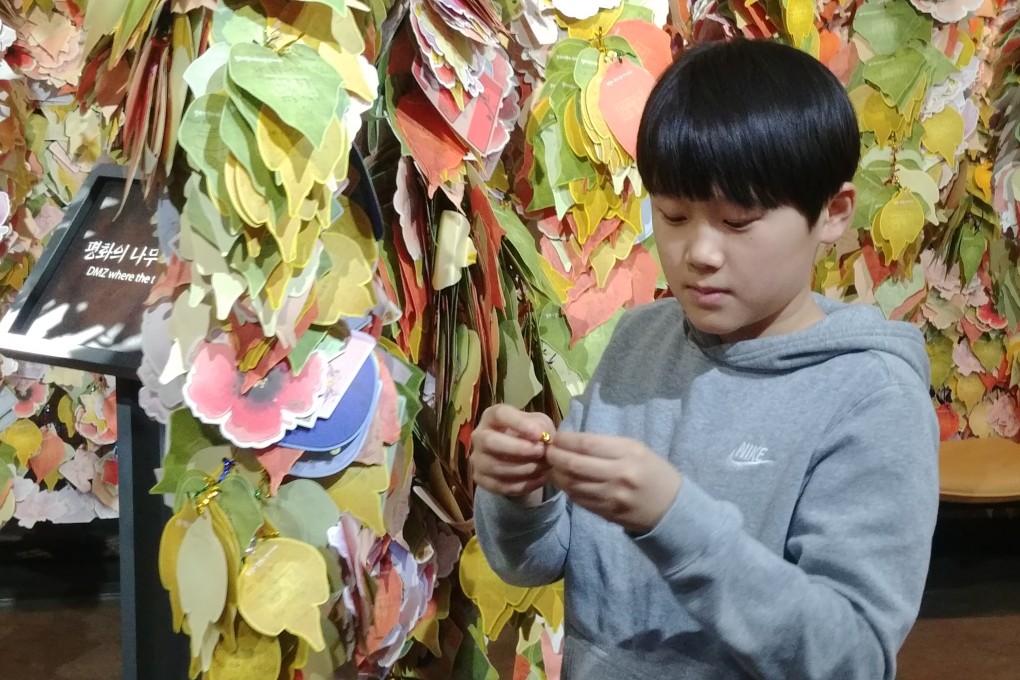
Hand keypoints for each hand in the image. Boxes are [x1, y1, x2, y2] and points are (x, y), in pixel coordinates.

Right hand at [470, 404, 554, 502]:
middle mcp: (479, 436)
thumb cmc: (530, 434)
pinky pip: (500, 486)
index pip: (499, 414)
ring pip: (495, 467)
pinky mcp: (481, 479)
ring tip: (544, 466)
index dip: (518, 424)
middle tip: (540, 451)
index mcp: (491, 417)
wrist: (524, 457)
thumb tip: (541, 436)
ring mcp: (477, 459)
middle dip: (518, 448)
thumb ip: (541, 426)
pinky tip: (541, 479)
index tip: (539, 434)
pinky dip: (523, 484)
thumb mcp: (539, 424)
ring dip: (524, 468)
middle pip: (489, 441)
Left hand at [545, 432, 682, 533]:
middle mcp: (619, 475)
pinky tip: (564, 481)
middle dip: (554, 456)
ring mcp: (612, 497)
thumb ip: (606, 445)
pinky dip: (567, 489)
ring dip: (557, 474)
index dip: (565, 440)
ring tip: (552, 466)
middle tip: (547, 451)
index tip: (555, 437)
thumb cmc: (654, 472)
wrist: (672, 508)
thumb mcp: (636, 449)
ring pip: (572, 484)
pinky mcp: (606, 513)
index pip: (587, 444)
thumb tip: (572, 441)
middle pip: (575, 465)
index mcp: (629, 453)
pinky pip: (579, 500)